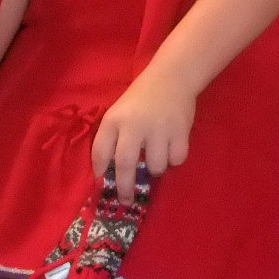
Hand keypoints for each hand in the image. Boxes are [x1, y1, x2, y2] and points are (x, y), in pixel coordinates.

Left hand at [91, 72, 194, 204]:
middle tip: (126, 200)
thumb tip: (107, 173)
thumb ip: (113, 138)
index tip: (101, 184)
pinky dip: (174, 159)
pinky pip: (176, 160)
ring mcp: (158, 128)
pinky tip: (171, 146)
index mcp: (114, 119)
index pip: (100, 151)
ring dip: (155, 168)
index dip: (99, 171)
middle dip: (125, 188)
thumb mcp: (120, 113)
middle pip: (125, 165)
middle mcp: (134, 124)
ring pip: (155, 167)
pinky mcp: (180, 131)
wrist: (171, 78)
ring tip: (156, 155)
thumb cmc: (141, 99)